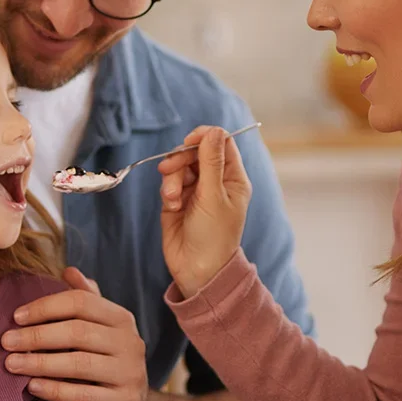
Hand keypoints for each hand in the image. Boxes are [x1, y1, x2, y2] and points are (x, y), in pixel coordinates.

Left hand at [1, 268, 149, 400]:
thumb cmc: (108, 363)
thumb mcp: (102, 330)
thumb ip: (88, 301)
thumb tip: (69, 270)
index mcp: (122, 319)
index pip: (81, 302)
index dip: (46, 307)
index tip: (16, 317)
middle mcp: (131, 342)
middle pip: (78, 331)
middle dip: (37, 335)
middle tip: (6, 342)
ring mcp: (131, 373)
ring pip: (79, 363)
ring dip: (40, 363)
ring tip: (12, 364)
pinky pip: (84, 396)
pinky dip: (55, 390)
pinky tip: (33, 386)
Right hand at [158, 126, 251, 296]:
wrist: (197, 269)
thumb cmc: (214, 236)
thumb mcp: (214, 195)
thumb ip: (211, 161)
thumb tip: (213, 131)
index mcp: (233, 178)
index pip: (221, 144)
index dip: (205, 137)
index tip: (189, 141)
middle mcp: (215, 181)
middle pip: (196, 152)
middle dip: (181, 158)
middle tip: (170, 167)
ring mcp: (195, 191)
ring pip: (179, 166)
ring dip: (172, 177)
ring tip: (173, 197)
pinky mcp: (177, 200)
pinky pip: (169, 182)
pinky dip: (168, 190)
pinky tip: (172, 205)